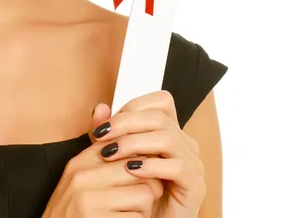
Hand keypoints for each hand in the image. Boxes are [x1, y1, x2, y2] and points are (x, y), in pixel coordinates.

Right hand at [41, 102, 163, 216]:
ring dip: (144, 208)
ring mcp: (89, 202)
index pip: (124, 145)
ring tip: (130, 212)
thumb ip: (98, 145)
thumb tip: (103, 105)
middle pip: (139, 168)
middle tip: (139, 197)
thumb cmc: (76, 212)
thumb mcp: (82, 175)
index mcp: (80, 163)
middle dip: (147, 184)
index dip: (140, 160)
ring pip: (144, 194)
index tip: (141, 174)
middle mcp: (82, 177)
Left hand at [91, 91, 205, 217]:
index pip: (160, 102)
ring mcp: (193, 163)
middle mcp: (185, 143)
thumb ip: (110, 134)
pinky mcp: (196, 186)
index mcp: (170, 132)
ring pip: (168, 138)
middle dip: (125, 122)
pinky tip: (131, 170)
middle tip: (101, 135)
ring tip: (111, 153)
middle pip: (159, 116)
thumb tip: (99, 108)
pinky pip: (177, 167)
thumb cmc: (134, 192)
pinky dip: (151, 166)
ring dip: (134, 142)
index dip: (133, 106)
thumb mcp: (117, 159)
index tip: (108, 123)